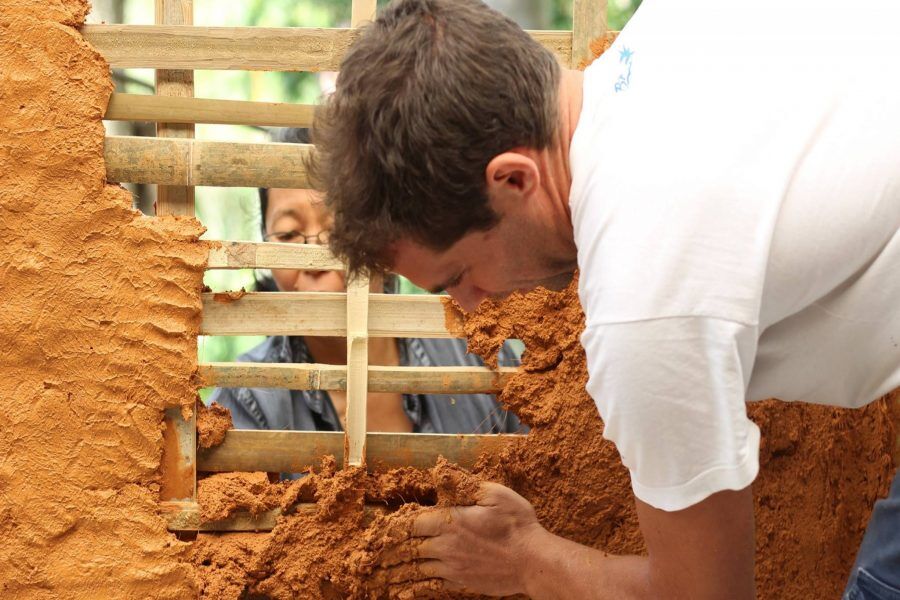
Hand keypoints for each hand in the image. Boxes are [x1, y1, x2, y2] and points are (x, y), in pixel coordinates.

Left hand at [367, 482, 546, 597]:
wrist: (534, 561)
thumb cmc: (517, 524)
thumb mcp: (494, 493)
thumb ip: (464, 483)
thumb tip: (440, 471)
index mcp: (449, 521)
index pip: (410, 522)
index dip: (391, 524)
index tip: (375, 527)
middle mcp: (444, 547)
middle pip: (405, 548)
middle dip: (382, 550)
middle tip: (362, 555)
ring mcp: (450, 567)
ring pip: (412, 569)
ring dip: (390, 571)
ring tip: (371, 574)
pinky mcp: (459, 582)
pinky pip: (428, 587)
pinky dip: (410, 589)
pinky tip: (397, 593)